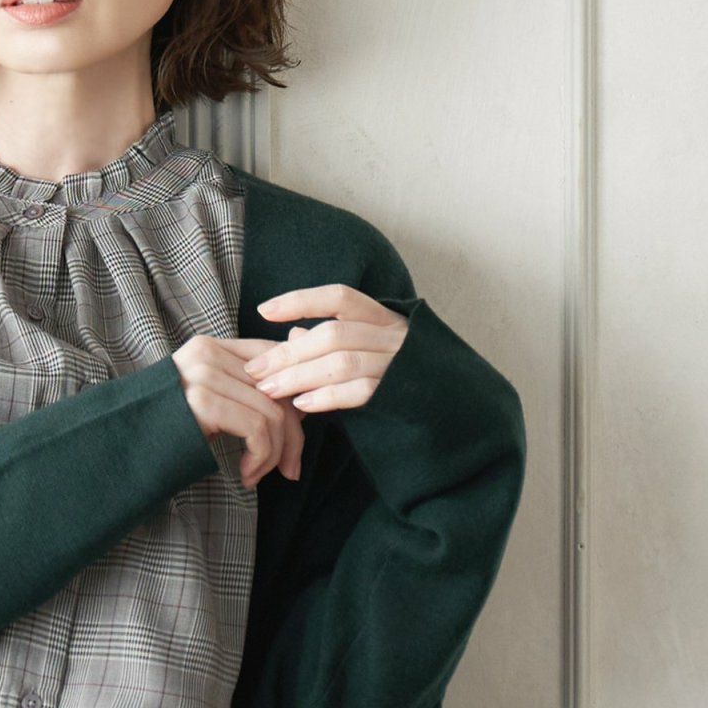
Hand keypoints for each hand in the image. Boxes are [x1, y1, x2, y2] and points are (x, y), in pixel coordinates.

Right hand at [171, 333, 306, 487]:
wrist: (117, 453)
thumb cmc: (165, 436)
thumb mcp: (209, 405)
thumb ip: (246, 394)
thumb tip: (304, 396)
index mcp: (209, 347)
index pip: (275, 360)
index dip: (295, 399)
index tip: (294, 440)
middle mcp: (207, 354)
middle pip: (279, 387)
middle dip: (293, 435)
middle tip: (290, 470)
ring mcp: (202, 376)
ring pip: (273, 412)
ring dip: (275, 454)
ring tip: (257, 476)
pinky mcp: (201, 402)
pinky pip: (257, 429)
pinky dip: (261, 458)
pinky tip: (247, 476)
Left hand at [243, 283, 410, 476]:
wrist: (453, 410)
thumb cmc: (400, 377)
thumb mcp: (368, 350)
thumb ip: (333, 341)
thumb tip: (294, 332)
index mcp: (384, 317)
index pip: (340, 297)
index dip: (301, 299)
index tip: (264, 310)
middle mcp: (394, 334)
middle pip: (333, 333)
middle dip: (289, 352)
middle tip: (255, 369)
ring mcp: (399, 364)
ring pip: (341, 362)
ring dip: (299, 376)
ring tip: (269, 390)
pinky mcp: (399, 395)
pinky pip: (359, 392)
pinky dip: (326, 397)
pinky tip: (301, 404)